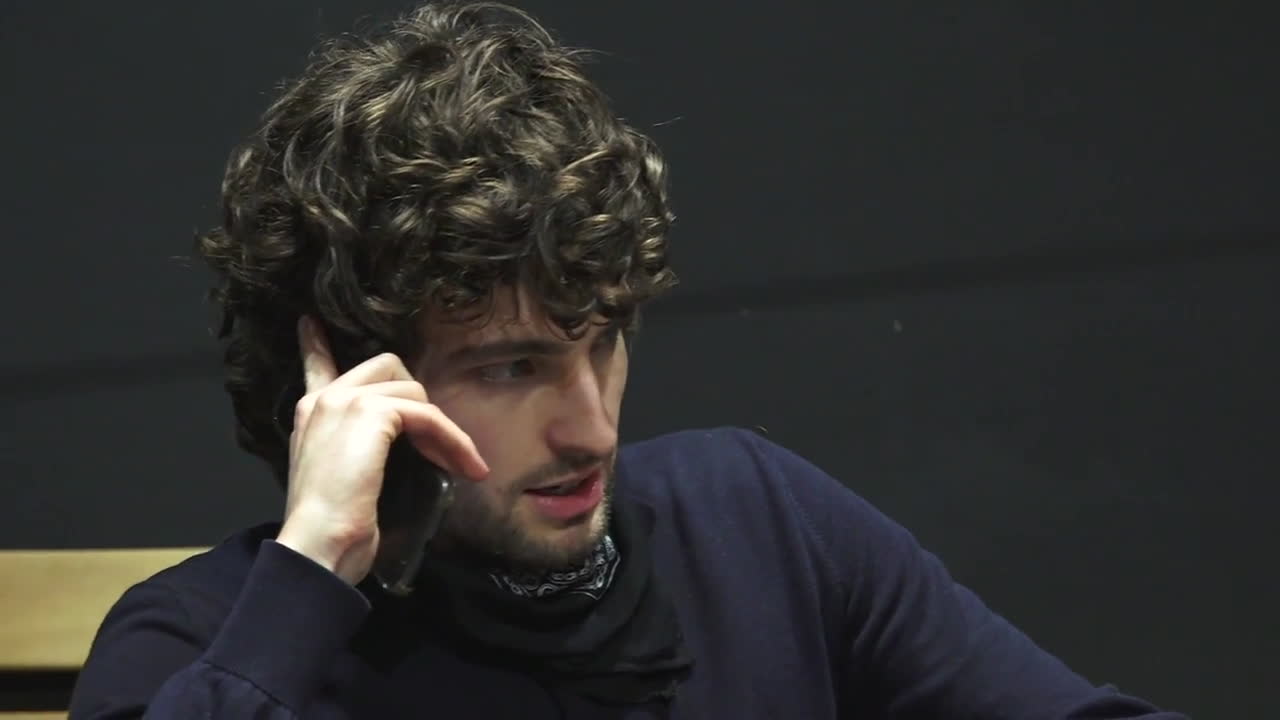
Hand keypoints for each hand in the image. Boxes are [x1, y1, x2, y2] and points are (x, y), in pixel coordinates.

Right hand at [275, 316, 488, 584]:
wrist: (317, 547)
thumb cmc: (332, 531)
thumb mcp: (343, 480)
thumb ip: (360, 451)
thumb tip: (400, 450)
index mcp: (311, 413)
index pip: (316, 366)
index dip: (316, 345)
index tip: (310, 323)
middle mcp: (325, 399)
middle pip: (388, 368)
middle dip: (421, 402)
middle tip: (440, 445)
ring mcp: (347, 402)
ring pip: (416, 393)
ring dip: (444, 430)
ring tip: (458, 464)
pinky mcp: (373, 413)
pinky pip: (429, 416)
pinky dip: (453, 440)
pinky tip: (465, 465)